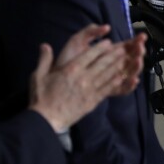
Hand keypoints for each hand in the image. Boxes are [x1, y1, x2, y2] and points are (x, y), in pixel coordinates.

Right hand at [28, 24, 144, 131]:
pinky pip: (107, 89)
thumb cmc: (41, 98)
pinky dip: (115, 82)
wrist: (46, 121)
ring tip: (125, 59)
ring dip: (117, 66)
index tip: (108, 42)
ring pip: (107, 75)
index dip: (100, 48)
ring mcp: (90, 90)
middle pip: (102, 63)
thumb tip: (44, 45)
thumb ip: (44, 60)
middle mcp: (83, 78)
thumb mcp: (38, 76)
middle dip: (113, 55)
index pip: (89, 55)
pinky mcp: (93, 101)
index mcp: (71, 70)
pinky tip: (121, 77)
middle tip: (122, 48)